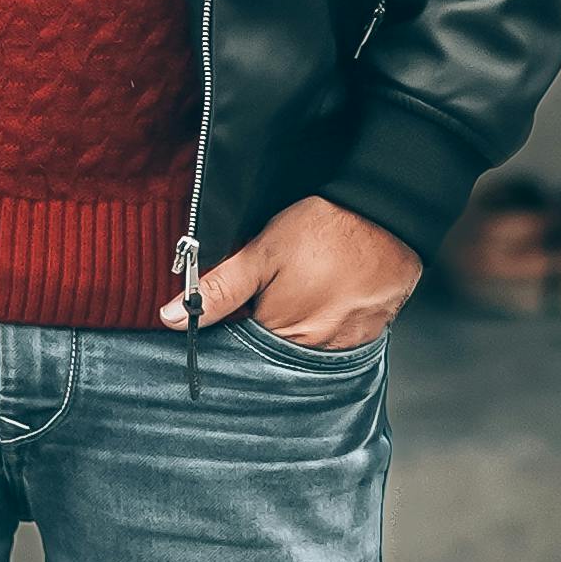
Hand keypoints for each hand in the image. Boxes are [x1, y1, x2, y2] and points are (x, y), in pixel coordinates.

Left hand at [161, 195, 421, 350]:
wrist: (388, 211)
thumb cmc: (324, 228)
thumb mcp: (261, 253)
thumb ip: (218, 289)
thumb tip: (171, 317)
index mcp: (282, 332)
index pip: (243, 349)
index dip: (235, 327)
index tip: (240, 305)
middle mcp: (316, 348)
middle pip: (276, 351)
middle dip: (266, 327)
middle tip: (274, 290)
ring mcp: (348, 343)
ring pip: (308, 347)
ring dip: (298, 327)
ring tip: (303, 289)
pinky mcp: (372, 332)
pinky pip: (340, 340)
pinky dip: (329, 323)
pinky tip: (327, 296)